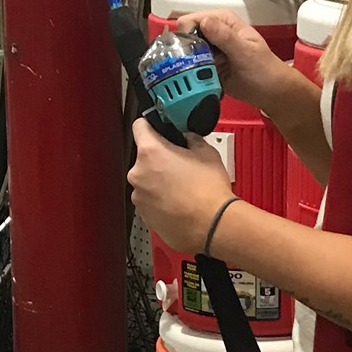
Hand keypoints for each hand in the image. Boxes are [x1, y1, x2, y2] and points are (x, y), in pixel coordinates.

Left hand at [128, 117, 233, 255]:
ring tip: (184, 188)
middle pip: (144, 158)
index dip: (150, 125)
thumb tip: (188, 139)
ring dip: (160, 182)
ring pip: (147, 181)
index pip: (139, 127)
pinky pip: (151, 202)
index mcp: (150, 152)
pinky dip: (162, 201)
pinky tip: (180, 203)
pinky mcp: (145, 216)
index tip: (156, 128)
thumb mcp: (207, 153)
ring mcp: (139, 197)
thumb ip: (192, 140)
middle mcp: (138, 174)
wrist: (212, 226)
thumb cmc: (208, 192)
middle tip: (181, 165)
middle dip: (160, 159)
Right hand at [175, 7, 293, 116]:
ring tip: (193, 75)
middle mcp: (213, 32)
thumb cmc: (264, 69)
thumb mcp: (245, 52)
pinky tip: (194, 81)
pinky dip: (190, 74)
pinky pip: (190, 67)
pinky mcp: (207, 66)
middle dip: (183, 50)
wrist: (271, 92)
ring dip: (185, 64)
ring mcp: (209, 50)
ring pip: (185, 52)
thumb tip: (204, 21)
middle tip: (190, 66)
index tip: (188, 51)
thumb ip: (225, 37)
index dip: (186, 33)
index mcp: (223, 21)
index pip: (192, 19)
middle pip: (185, 36)